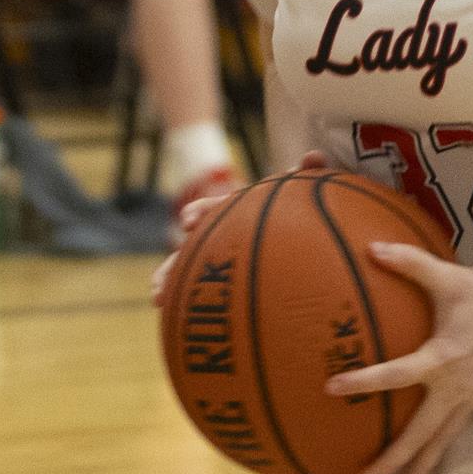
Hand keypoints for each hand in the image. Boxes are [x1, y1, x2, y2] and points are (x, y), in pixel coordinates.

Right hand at [152, 151, 330, 304]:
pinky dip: (194, 302)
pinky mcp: (227, 278)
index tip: (189, 222)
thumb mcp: (304, 189)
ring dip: (172, 281)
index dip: (201, 213)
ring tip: (158, 298)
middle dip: (173, 260)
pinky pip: (210, 292)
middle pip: (193, 246)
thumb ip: (309, 174)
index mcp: (237, 211)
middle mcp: (222, 233)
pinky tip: (181, 317)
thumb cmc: (300, 205)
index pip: (213, 209)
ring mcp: (222, 257)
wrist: (305, 228)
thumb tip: (314, 156)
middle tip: (158, 280)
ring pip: (191, 271)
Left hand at [328, 246, 472, 473]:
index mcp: (444, 358)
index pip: (397, 375)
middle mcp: (454, 387)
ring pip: (436, 444)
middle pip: (418, 436)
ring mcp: (467, 399)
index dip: (364, 381)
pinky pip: (450, 435)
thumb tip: (371, 247)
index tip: (331, 387)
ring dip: (413, 467)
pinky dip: (433, 454)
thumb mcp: (449, 276)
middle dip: (390, 461)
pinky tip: (420, 467)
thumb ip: (410, 263)